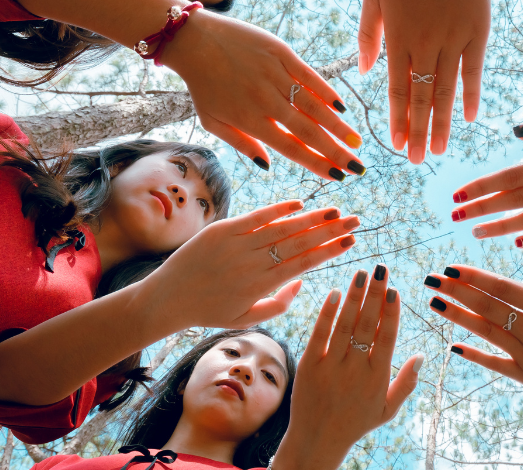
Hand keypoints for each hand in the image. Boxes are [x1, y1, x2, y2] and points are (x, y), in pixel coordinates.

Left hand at [141, 200, 359, 329]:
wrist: (167, 299)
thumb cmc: (209, 311)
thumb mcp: (247, 318)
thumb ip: (279, 303)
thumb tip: (302, 281)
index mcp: (260, 286)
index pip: (303, 264)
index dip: (329, 251)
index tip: (351, 242)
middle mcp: (251, 263)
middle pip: (298, 243)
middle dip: (330, 231)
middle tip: (355, 221)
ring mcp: (236, 244)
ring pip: (281, 228)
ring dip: (310, 218)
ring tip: (335, 212)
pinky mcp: (221, 230)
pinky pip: (255, 217)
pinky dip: (277, 209)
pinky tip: (299, 204)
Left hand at [163, 12, 366, 180]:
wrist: (196, 41)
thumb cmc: (203, 86)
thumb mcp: (213, 122)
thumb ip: (241, 145)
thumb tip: (267, 166)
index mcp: (250, 120)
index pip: (291, 148)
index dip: (317, 164)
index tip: (337, 176)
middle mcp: (266, 100)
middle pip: (309, 131)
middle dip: (336, 151)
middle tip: (357, 167)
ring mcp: (276, 76)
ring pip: (314, 106)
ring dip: (338, 126)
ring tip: (356, 142)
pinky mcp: (282, 54)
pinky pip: (310, 76)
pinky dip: (327, 92)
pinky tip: (342, 108)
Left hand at [272, 265, 422, 469]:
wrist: (317, 440)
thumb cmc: (356, 423)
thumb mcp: (387, 410)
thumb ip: (406, 383)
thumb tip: (422, 356)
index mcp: (377, 378)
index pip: (387, 338)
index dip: (391, 312)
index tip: (395, 290)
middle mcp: (355, 369)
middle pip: (367, 325)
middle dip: (375, 295)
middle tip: (381, 269)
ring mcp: (331, 366)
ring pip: (344, 324)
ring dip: (354, 297)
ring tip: (361, 273)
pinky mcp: (309, 365)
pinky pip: (319, 334)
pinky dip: (327, 313)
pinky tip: (335, 292)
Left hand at [358, 0, 490, 163]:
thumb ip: (368, 34)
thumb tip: (368, 72)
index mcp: (399, 38)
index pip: (396, 90)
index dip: (396, 119)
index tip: (396, 144)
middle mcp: (426, 44)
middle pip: (421, 98)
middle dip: (418, 132)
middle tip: (416, 160)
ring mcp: (454, 39)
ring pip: (447, 90)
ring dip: (443, 123)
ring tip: (440, 150)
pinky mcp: (478, 32)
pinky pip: (474, 70)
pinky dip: (471, 95)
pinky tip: (469, 118)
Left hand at [424, 260, 522, 405]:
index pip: (502, 288)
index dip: (473, 276)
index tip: (451, 265)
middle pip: (486, 307)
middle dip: (456, 291)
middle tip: (430, 278)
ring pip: (486, 332)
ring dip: (457, 317)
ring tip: (434, 302)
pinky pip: (495, 364)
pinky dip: (474, 355)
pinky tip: (453, 346)